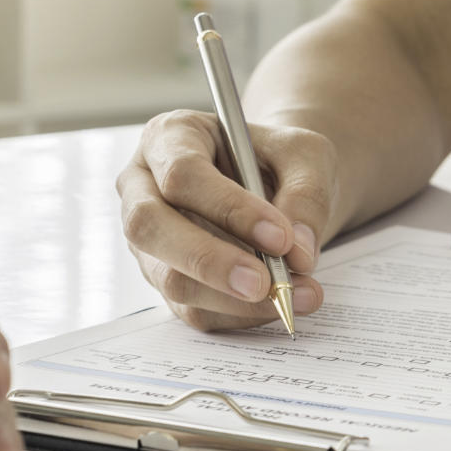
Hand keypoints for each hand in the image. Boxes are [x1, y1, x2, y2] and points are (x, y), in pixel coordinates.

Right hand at [118, 110, 334, 329]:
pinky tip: (281, 304)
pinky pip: (194, 308)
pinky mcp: (165, 278)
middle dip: (209, 261)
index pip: (182, 174)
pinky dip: (241, 314)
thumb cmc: (280, 160)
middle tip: (266, 283)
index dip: (229, 208)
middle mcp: (143, 186)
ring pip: (169, 278)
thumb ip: (306, 195)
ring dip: (233, 298)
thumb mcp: (307, 155)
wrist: (276, 184)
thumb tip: (296, 252)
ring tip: (295, 295)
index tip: (280, 237)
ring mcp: (149, 239)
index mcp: (170, 136)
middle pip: (149, 226)